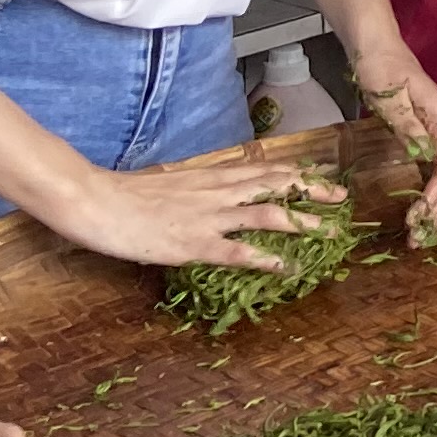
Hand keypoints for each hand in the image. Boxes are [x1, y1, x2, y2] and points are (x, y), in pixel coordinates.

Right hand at [49, 156, 347, 274]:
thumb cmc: (124, 194)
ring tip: (328, 232)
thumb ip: (195, 190)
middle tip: (341, 197)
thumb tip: (209, 196)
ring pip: (267, 214)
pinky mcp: (193, 243)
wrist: (94, 200)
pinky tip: (285, 266)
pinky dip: (264, 258)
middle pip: (276, 184)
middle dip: (311, 190)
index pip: (262, 169)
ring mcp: (207, 217)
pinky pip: (236, 251)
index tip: (320, 175)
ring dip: (302, 222)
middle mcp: (216, 191)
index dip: (294, 172)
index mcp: (209, 176)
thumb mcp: (169, 185)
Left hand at [346, 35, 436, 234]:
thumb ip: (407, 126)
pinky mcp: (426, 137)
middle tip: (418, 239)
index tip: (417, 217)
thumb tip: (423, 155)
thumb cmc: (381, 66)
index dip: (436, 195)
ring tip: (419, 233)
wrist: (376, 47)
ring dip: (436, 208)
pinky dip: (429, 195)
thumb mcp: (390, 95)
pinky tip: (418, 211)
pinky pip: (435, 172)